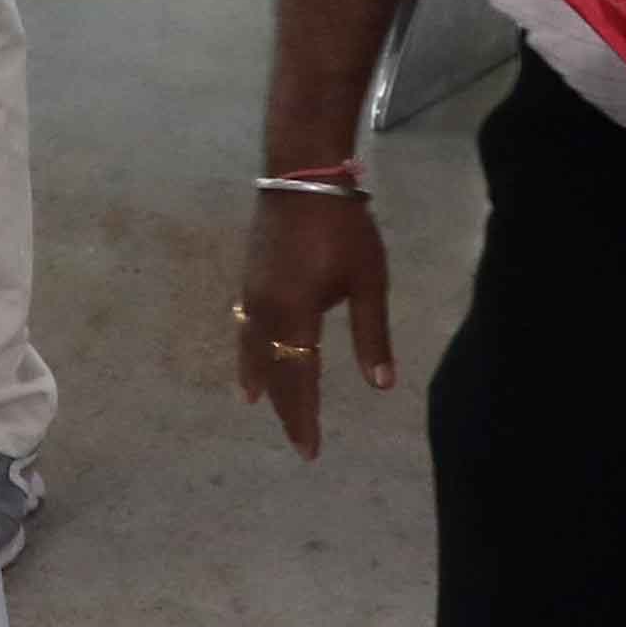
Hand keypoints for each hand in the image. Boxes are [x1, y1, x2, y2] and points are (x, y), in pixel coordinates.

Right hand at [235, 191, 394, 457]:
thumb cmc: (343, 228)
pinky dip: (249, 347)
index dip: (304, 416)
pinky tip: (251, 347)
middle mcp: (264, 309)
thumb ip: (371, 335)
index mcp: (294, 314)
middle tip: (294, 438)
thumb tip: (380, 385)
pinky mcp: (249, 274)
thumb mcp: (368, 283)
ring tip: (254, 400)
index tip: (309, 450)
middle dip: (283, 405)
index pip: (298, 378)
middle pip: (270, 367)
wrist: (302, 176)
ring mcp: (251, 290)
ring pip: (251, 345)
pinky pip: (245, 324)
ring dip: (258, 376)